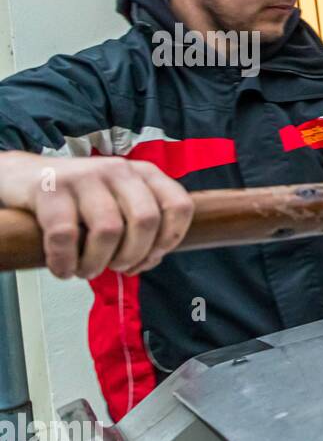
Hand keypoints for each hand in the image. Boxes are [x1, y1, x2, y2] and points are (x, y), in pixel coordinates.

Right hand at [0, 152, 193, 279]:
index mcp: (145, 174)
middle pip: (146, 221)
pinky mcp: (51, 188)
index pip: (179, 206)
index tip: (150, 258)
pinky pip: (65, 235)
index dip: (170, 240)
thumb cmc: (81, 201)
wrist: (25, 177)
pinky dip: (66, 262)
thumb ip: (142, 226)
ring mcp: (85, 176)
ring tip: (87, 270)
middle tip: (116, 267)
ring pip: (108, 229)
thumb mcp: (121, 202)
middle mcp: (119, 170)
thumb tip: (150, 260)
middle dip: (134, 255)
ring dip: (98, 263)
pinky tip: (63, 269)